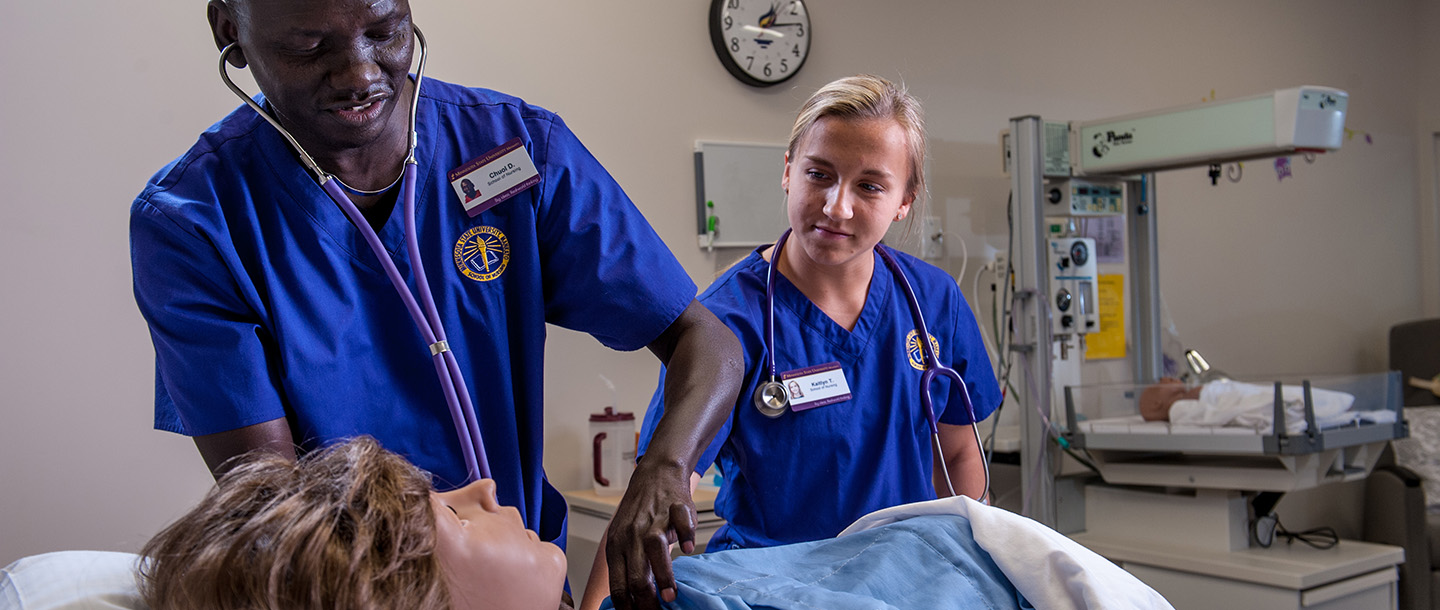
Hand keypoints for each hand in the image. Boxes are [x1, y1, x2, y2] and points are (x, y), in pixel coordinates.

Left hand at [604, 459, 695, 609]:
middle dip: (646, 601)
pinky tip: (688, 548)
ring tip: (670, 597)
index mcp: (617, 546)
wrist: (656, 474)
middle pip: (635, 574)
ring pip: (654, 549)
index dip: (628, 607)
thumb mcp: (623, 539)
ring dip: (662, 576)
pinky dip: (685, 534)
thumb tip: (631, 601)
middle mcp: (633, 534)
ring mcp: (654, 519)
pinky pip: (681, 521)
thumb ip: (627, 566)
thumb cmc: (640, 513)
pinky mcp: (675, 506)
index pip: (618, 585)